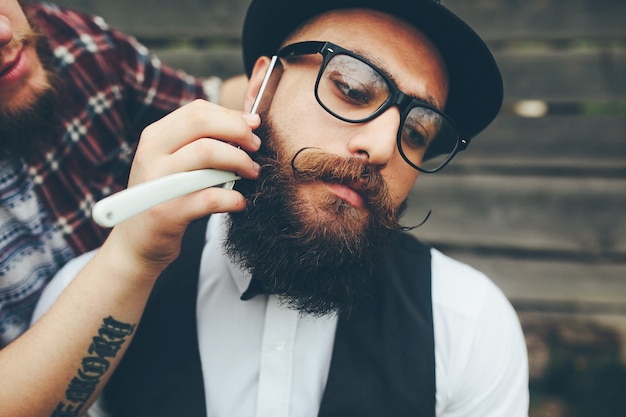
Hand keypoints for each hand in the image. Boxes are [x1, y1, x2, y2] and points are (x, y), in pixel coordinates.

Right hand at [107, 100, 260, 273]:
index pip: (197, 111)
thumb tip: (249, 122)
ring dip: (239, 162)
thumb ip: (201, 143)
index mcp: (154, 138)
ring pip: (207, 153)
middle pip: (202, 123)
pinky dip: (233, 198)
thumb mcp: (174, 165)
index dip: (231, 116)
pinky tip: (240, 203)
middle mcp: (151, 154)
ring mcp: (157, 182)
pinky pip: (211, 196)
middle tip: (255, 148)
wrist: (137, 244)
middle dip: (238, 131)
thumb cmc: (167, 200)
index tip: (252, 128)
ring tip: (252, 174)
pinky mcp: (167, 212)